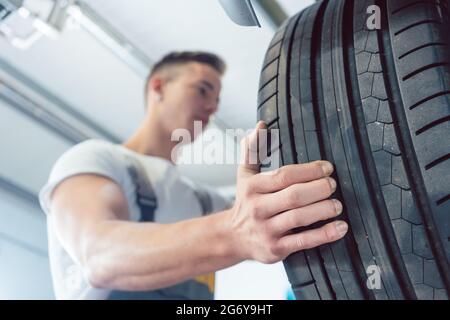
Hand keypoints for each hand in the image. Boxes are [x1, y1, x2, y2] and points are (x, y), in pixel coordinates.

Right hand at [227, 121, 347, 263]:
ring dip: (324, 209)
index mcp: (252, 187)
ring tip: (338, 204)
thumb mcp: (244, 175)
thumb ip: (253, 150)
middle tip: (333, 184)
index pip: (284, 176)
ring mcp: (266, 230)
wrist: (232, 237)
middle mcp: (258, 208)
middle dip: (319, 188)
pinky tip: (340, 227)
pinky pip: (303, 241)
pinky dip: (325, 234)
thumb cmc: (245, 202)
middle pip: (294, 196)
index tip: (327, 167)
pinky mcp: (276, 249)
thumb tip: (261, 125)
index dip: (309, 170)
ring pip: (299, 217)